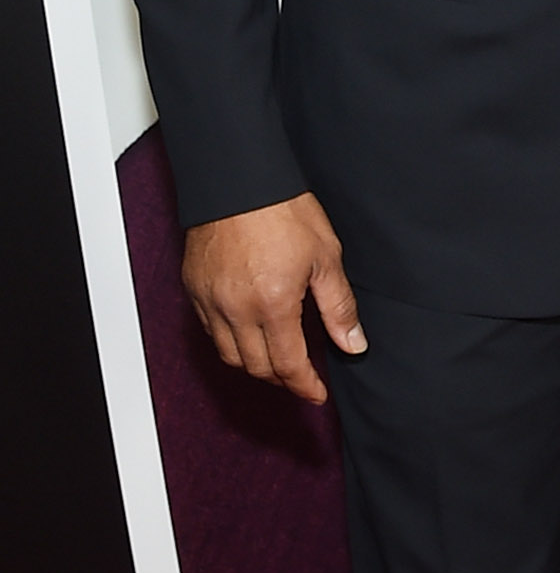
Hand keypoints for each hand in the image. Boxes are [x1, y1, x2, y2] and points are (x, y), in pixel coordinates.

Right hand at [181, 194, 366, 405]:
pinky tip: (248, 333)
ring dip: (254, 364)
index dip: (304, 385)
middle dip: (281, 379)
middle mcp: (235, 309)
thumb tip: (353, 344)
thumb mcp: (326, 258)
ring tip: (276, 360)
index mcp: (273, 305)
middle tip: (301, 377)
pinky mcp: (193, 287)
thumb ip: (339, 307)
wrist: (238, 178)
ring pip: (228, 354)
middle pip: (256, 367)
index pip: (288, 365)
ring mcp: (209, 300)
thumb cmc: (284, 211)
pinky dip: (229, 341)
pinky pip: (209, 330)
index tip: (317, 393)